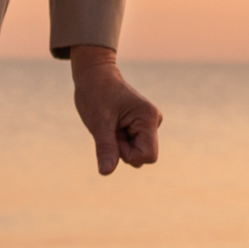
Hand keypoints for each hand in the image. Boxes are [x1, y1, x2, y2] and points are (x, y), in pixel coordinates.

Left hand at [70, 47, 161, 174]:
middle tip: (110, 128)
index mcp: (148, 117)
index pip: (148, 156)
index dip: (127, 155)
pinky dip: (120, 140)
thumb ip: (106, 148)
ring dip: (120, 145)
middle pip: (143, 156)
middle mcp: (153, 120)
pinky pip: (133, 145)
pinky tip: (114, 124)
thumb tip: (106, 172)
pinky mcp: (141, 125)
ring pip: (137, 152)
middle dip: (123, 149)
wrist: (94, 75)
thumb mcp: (98, 123)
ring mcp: (148, 123)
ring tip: (111, 124)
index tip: (113, 136)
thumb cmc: (95, 94)